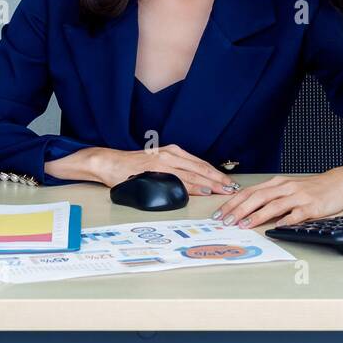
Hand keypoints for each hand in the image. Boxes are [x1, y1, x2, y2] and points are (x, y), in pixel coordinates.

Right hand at [69, 144, 239, 194]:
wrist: (110, 163)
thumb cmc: (133, 167)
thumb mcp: (157, 164)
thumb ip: (174, 171)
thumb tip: (194, 185)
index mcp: (173, 152)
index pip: (200, 164)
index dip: (216, 174)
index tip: (229, 182)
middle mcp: (170, 154)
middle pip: (200, 168)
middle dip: (218, 179)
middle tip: (232, 189)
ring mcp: (163, 162)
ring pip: (193, 174)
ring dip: (210, 183)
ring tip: (223, 191)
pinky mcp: (155, 170)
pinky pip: (178, 179)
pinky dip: (193, 186)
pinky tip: (202, 190)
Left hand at [211, 166, 342, 229]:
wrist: (338, 182)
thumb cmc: (310, 188)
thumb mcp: (287, 188)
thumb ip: (269, 197)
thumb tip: (246, 209)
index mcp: (276, 183)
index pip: (249, 192)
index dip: (232, 203)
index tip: (219, 213)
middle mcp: (285, 187)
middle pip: (257, 197)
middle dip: (239, 209)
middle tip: (226, 221)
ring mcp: (298, 197)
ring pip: (274, 205)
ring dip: (257, 216)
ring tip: (244, 225)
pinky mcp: (312, 206)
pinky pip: (297, 214)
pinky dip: (287, 219)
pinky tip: (278, 226)